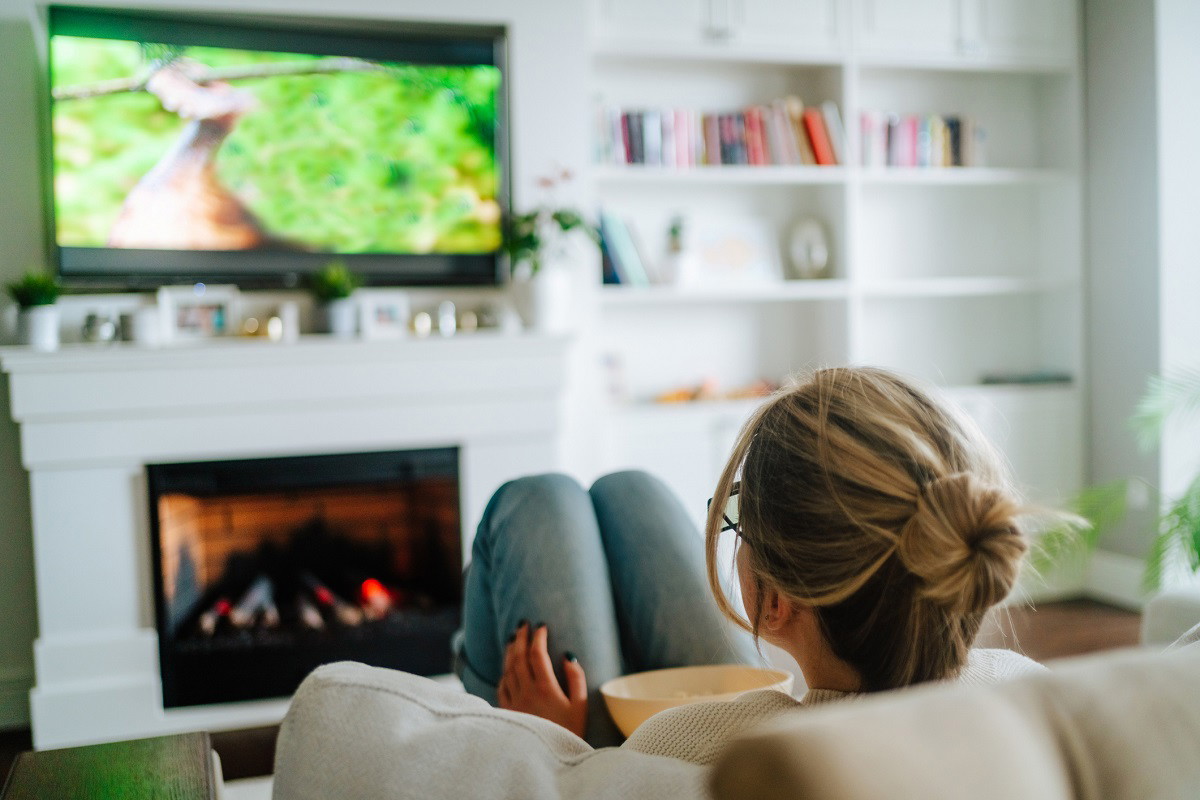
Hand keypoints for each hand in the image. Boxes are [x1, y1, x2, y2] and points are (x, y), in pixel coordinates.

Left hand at [497, 622, 587, 738]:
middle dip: (521, 637)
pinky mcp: (507, 712)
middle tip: (523, 624)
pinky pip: (502, 686)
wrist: (547, 760)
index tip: (541, 626)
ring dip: (511, 651)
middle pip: (519, 657)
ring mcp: (514, 702)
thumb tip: (567, 655)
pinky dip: (505, 672)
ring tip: (514, 639)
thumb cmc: (569, 732)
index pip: (537, 654)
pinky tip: (508, 667)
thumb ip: (576, 678)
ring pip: (508, 669)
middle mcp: (526, 692)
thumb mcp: (581, 705)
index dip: (538, 637)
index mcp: (545, 688)